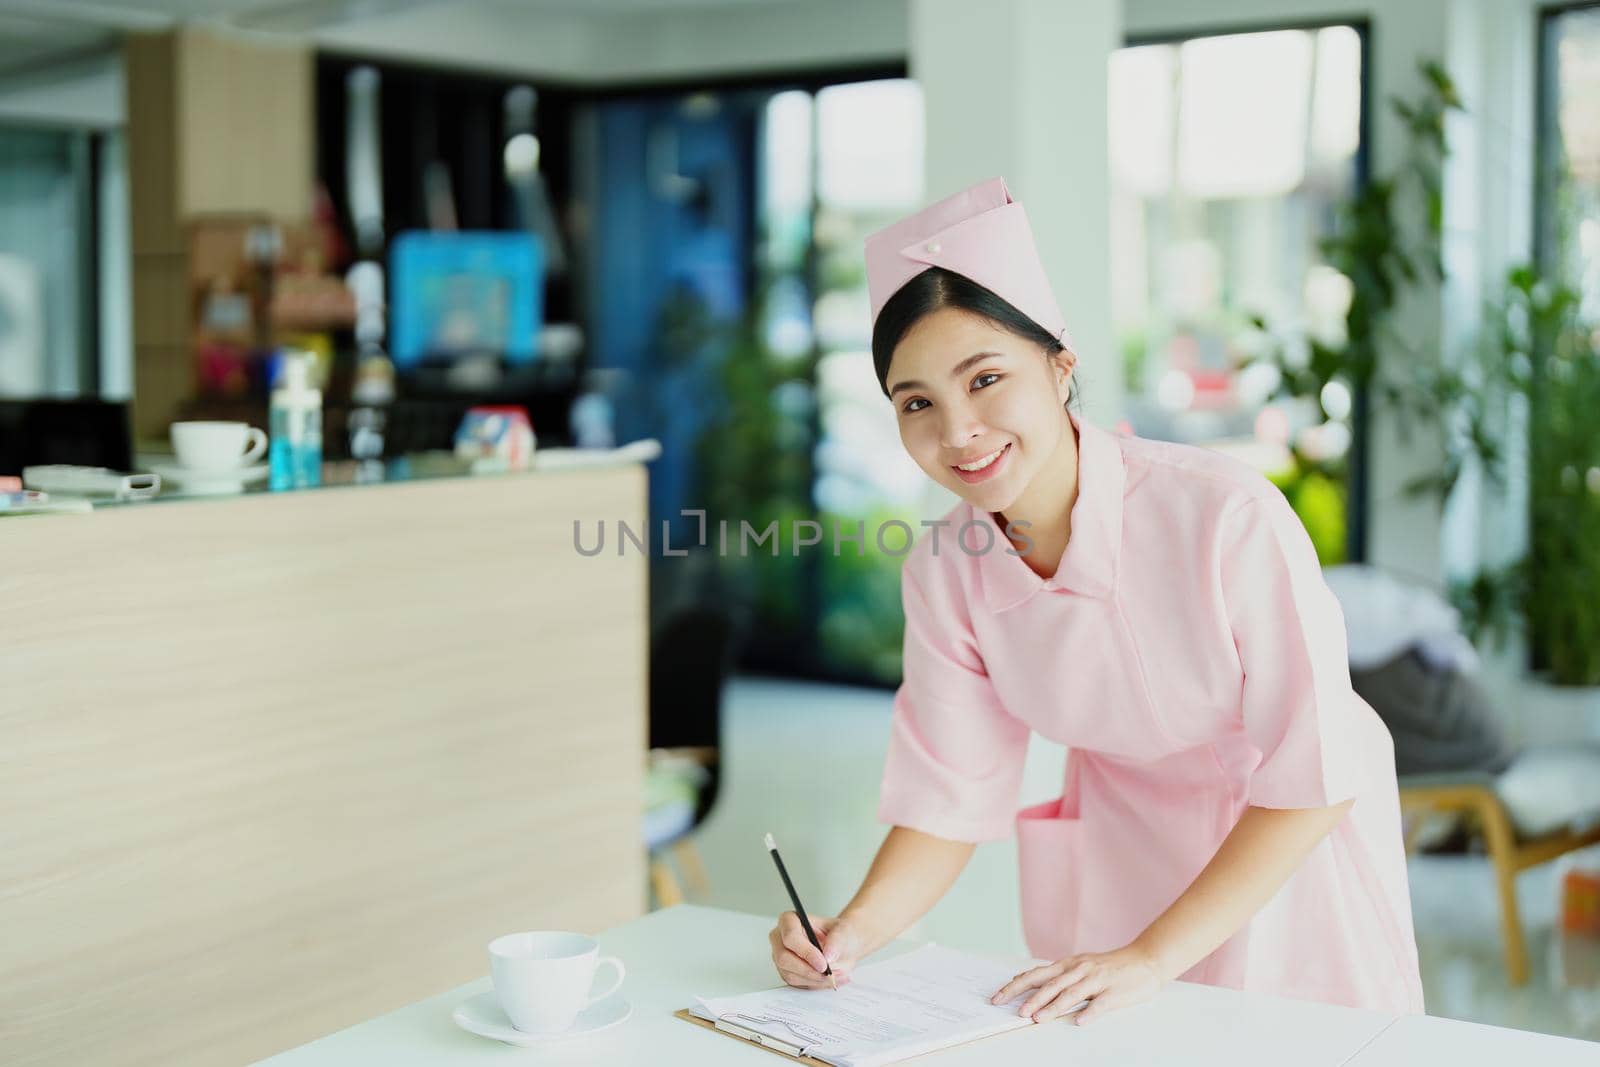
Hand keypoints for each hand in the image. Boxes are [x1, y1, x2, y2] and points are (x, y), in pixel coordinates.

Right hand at [769, 912, 869, 989]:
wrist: (843, 946)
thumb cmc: (840, 933)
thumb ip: (837, 940)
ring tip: (836, 976)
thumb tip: (828, 955)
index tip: (823, 964)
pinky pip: (796, 984)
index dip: (806, 952)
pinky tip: (830, 979)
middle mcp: (780, 938)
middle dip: (809, 970)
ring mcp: (780, 956)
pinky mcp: (786, 972)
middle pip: (784, 958)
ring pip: (790, 974)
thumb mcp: (844, 931)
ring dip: (815, 979)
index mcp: (790, 920)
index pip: (790, 937)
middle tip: (829, 974)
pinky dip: (815, 984)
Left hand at [990, 944, 1163, 1025]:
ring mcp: (1097, 980)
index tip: (998, 997)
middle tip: (1016, 1012)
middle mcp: (1080, 969)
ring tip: (1039, 1018)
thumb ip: (1053, 974)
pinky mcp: (1114, 992)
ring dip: (1054, 1006)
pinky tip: (1080, 1021)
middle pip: (1051, 984)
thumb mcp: (1077, 965)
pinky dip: (1090, 1013)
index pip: (1036, 975)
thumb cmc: (1109, 967)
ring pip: (1072, 994)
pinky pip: (1101, 1004)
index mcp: (1068, 965)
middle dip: (1032, 998)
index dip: (1016, 986)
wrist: (1145, 960)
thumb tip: (1023, 979)